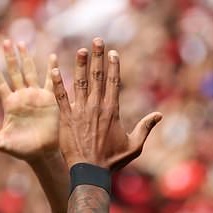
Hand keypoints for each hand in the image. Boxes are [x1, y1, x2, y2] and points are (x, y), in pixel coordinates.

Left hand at [0, 40, 59, 163]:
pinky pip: (51, 82)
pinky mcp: (49, 100)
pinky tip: (52, 57)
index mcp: (9, 104)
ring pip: (30, 72)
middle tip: (6, 42)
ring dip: (26, 58)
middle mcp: (21, 96)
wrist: (41, 153)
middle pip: (14, 73)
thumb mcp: (1, 143)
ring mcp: (35, 96)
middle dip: (10, 58)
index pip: (0, 84)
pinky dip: (52, 69)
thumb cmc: (20, 149)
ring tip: (21, 44)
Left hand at [52, 37, 160, 173]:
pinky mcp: (66, 118)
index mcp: (112, 110)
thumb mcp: (134, 145)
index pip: (113, 82)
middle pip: (98, 77)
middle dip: (98, 57)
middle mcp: (97, 107)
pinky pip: (61, 97)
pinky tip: (53, 70)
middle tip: (97, 40)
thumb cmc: (112, 161)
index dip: (113, 65)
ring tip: (80, 50)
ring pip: (80, 83)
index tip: (113, 52)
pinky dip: (57, 84)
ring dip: (80, 65)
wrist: (90, 171)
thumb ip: (146, 128)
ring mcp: (80, 111)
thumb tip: (159, 115)